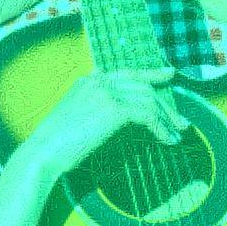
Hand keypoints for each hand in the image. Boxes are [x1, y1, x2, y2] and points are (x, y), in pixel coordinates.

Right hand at [20, 68, 188, 185]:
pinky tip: (167, 140)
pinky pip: (148, 116)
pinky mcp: (115, 109)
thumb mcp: (77, 113)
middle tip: (181, 122)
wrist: (44, 152)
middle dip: (166, 106)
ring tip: (177, 135)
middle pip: (144, 88)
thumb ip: (95, 102)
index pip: (127, 73)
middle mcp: (99, 81)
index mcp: (89, 80)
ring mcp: (107, 93)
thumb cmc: (58, 142)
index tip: (170, 75)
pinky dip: (161, 128)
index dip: (151, 74)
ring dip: (167, 120)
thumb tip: (117, 103)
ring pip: (150, 101)